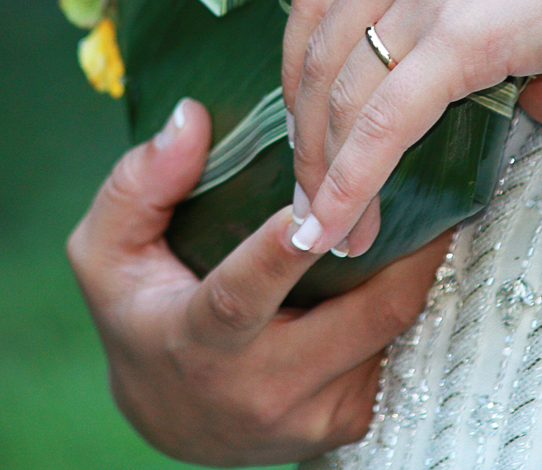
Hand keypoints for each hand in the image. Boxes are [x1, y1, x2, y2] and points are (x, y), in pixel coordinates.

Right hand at [67, 97, 452, 466]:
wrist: (170, 418)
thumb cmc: (138, 314)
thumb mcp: (107, 252)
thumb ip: (139, 184)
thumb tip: (192, 117)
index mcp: (197, 339)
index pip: (241, 297)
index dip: (279, 254)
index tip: (313, 206)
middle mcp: (259, 386)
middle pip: (358, 317)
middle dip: (405, 255)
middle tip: (433, 187)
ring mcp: (309, 414)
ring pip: (390, 336)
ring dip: (415, 277)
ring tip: (434, 216)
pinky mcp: (344, 425)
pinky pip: (395, 359)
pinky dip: (405, 310)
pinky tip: (406, 267)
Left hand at [282, 0, 541, 255]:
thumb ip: (508, 27)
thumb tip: (534, 104)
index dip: (299, 70)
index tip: (304, 124)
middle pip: (316, 51)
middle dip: (302, 133)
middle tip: (304, 194)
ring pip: (342, 95)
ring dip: (323, 174)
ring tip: (324, 233)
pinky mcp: (460, 35)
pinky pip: (382, 125)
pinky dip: (350, 185)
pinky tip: (339, 230)